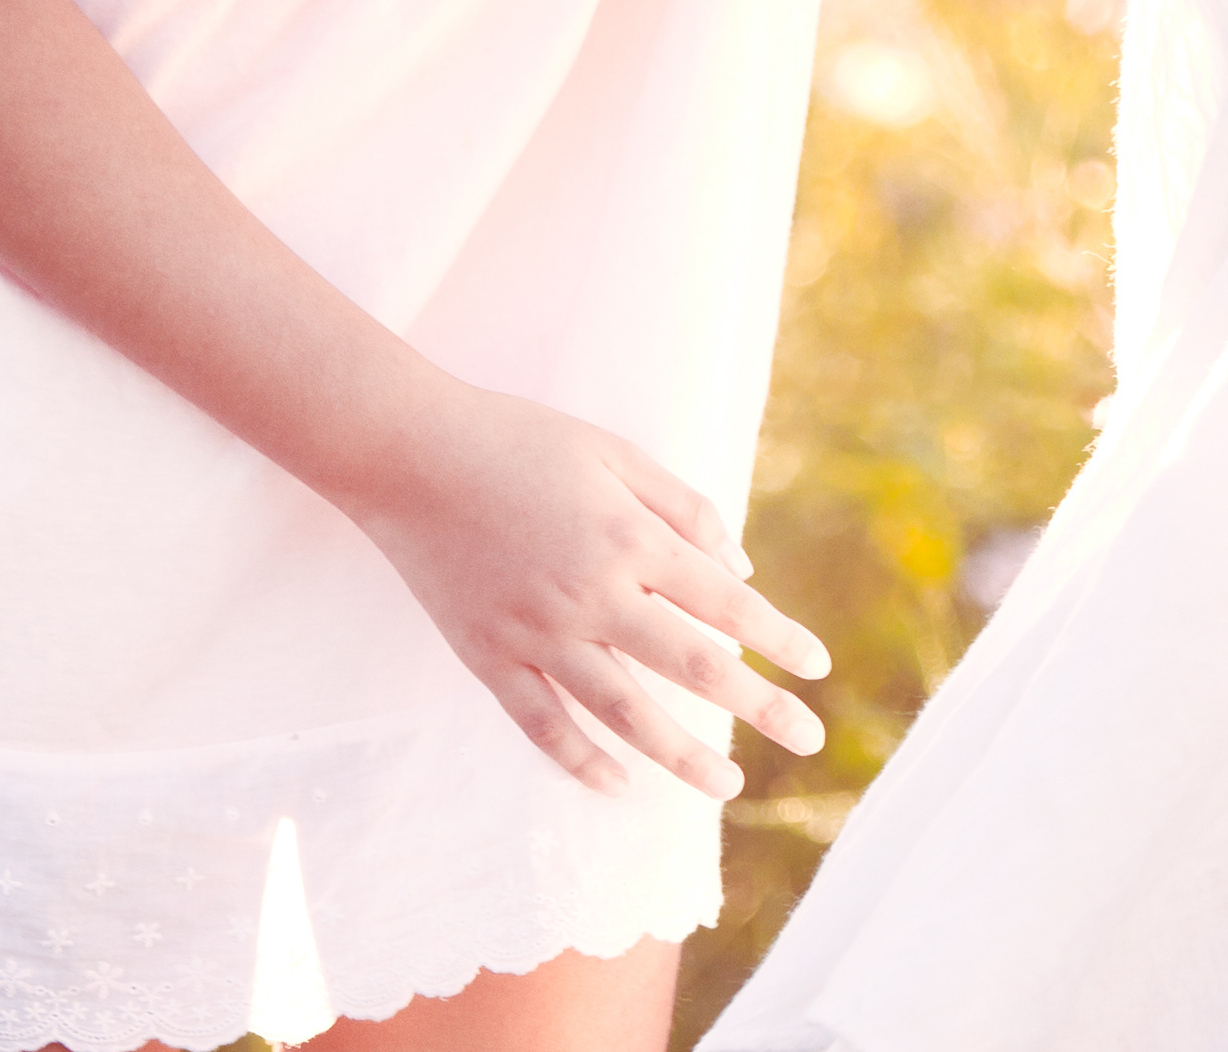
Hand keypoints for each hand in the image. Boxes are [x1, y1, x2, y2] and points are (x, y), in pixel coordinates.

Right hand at [343, 385, 831, 799]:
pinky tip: (618, 785)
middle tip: (808, 739)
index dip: (779, 638)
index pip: (726, 604)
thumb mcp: (614, 454)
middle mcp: (591, 596)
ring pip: (623, 714)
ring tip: (727, 785)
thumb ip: (683, 508)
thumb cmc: (521, 441)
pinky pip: (542, 725)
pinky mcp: (488, 658)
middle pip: (692, 668)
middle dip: (759, 707)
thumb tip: (740, 567)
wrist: (408, 455)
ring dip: (682, 755)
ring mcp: (537, 635)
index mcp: (630, 540)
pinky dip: (581, 761)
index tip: (819, 668)